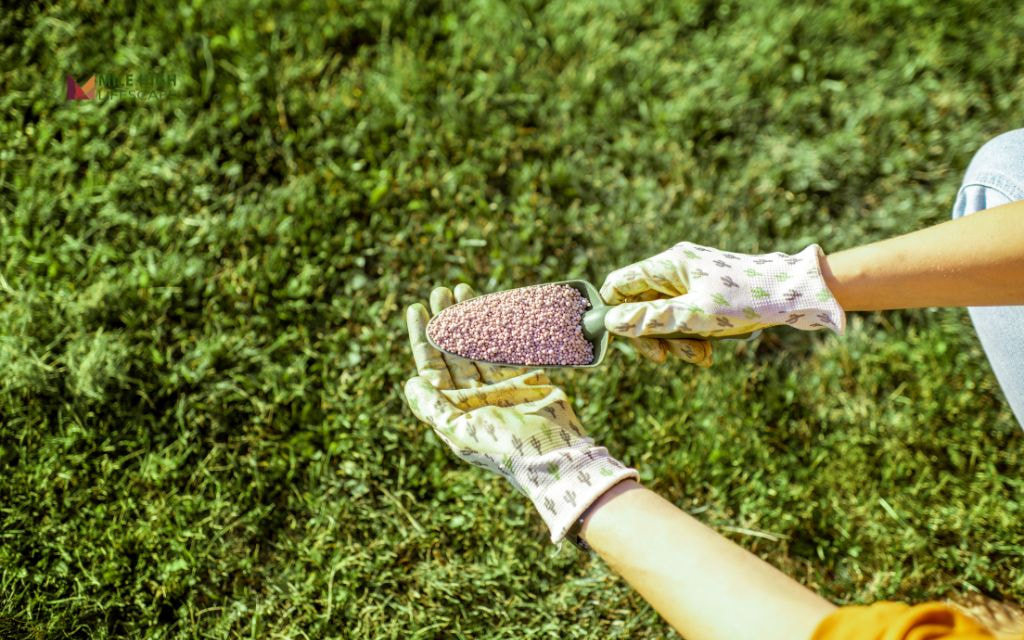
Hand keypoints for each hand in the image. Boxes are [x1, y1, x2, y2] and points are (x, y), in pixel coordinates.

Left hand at [404, 284, 637, 542]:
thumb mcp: (459, 430)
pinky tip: (493, 308)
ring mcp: (500, 385)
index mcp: (455, 408)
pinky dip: (501, 328)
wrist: (554, 454)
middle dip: (447, 320)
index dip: (423, 337)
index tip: (417, 309)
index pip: (431, 367)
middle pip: (453, 350)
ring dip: (471, 318)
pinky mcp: (526, 377)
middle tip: (442, 291)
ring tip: (463, 289)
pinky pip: (509, 347)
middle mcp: (474, 395)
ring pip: (480, 344)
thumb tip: (411, 381)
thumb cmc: (503, 446)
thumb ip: (432, 406)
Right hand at [601, 242, 845, 340]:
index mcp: (668, 265)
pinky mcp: (707, 298)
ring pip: (664, 319)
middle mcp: (676, 272)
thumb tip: (612, 322)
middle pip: (641, 307)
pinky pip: (686, 321)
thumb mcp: (695, 315)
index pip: (621, 284)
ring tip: (700, 355)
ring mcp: (692, 284)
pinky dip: (693, 338)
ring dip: (676, 342)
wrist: (797, 294)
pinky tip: (709, 352)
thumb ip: (652, 319)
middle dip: (652, 336)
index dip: (615, 311)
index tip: (622, 337)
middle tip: (664, 358)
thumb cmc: (747, 298)